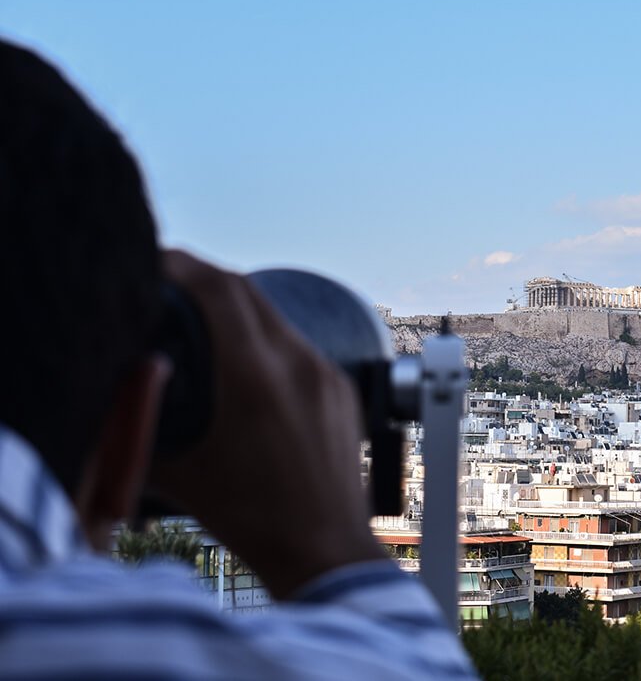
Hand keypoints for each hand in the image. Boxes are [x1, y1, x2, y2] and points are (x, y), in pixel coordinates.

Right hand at [149, 250, 384, 597]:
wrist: (322, 548)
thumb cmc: (251, 518)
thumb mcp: (178, 469)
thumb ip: (146, 422)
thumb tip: (128, 386)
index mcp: (256, 376)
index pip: (220, 289)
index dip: (184, 264)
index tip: (159, 261)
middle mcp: (298, 364)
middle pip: (248, 293)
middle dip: (207, 282)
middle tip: (174, 286)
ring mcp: (327, 375)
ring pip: (277, 319)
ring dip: (241, 314)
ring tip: (208, 328)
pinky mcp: (343, 391)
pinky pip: (302, 348)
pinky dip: (270, 344)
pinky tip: (250, 368)